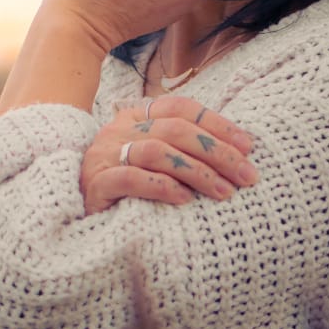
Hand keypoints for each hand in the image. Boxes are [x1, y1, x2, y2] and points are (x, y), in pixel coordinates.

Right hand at [79, 97, 258, 215]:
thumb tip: (237, 150)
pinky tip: (184, 200)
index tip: (248, 147)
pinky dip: (161, 187)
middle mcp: (119, 129)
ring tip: (223, 192)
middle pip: (175, 129)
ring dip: (196, 171)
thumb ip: (183, 150)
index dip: (217, 124)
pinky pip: (130, 179)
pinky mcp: (95, 184)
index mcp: (136, 116)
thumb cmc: (128, 191)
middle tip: (246, 176)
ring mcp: (104, 155)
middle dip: (217, 152)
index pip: (181, 108)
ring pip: (156, 151)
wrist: (79, 221)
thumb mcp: (156, 162)